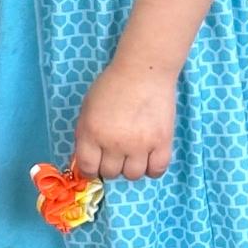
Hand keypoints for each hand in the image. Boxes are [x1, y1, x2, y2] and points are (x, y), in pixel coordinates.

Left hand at [73, 60, 175, 181]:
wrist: (143, 72)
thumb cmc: (112, 86)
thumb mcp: (87, 109)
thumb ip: (85, 134)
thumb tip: (86, 159)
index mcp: (92, 133)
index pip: (88, 168)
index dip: (90, 169)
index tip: (95, 164)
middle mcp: (114, 144)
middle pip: (111, 173)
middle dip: (110, 166)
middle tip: (115, 153)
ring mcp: (140, 145)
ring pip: (133, 175)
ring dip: (131, 167)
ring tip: (133, 153)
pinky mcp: (162, 143)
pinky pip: (157, 170)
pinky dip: (152, 168)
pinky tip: (149, 158)